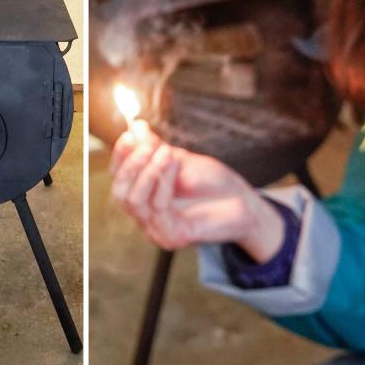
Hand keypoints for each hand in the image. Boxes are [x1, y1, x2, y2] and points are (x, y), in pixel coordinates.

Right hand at [109, 121, 284, 257]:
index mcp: (144, 198)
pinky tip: (172, 163)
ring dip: (147, 172)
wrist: (244, 202)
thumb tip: (137, 128)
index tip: (128, 136)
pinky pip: (158, 207)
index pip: (120, 179)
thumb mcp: (180, 160)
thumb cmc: (213, 183)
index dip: (121, 157)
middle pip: (120, 193)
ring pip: (135, 201)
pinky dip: (163, 181)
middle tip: (147, 145)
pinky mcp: (172, 237)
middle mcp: (145, 217)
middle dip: (130, 165)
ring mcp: (157, 230)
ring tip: (165, 152)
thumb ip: (156, 148)